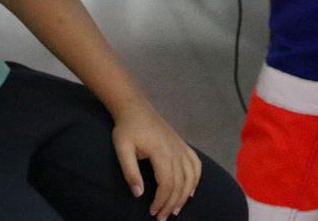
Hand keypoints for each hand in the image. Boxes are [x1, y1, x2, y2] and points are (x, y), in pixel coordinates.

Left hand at [110, 102, 201, 218]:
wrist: (135, 108)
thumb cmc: (127, 129)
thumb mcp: (122, 149)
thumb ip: (130, 172)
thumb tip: (139, 194)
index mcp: (161, 152)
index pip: (166, 184)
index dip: (161, 201)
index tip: (152, 212)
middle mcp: (175, 151)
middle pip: (180, 184)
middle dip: (172, 204)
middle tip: (162, 217)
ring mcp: (181, 147)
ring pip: (190, 177)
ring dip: (185, 196)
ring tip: (175, 209)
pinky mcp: (183, 145)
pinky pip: (196, 165)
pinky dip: (196, 180)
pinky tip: (190, 191)